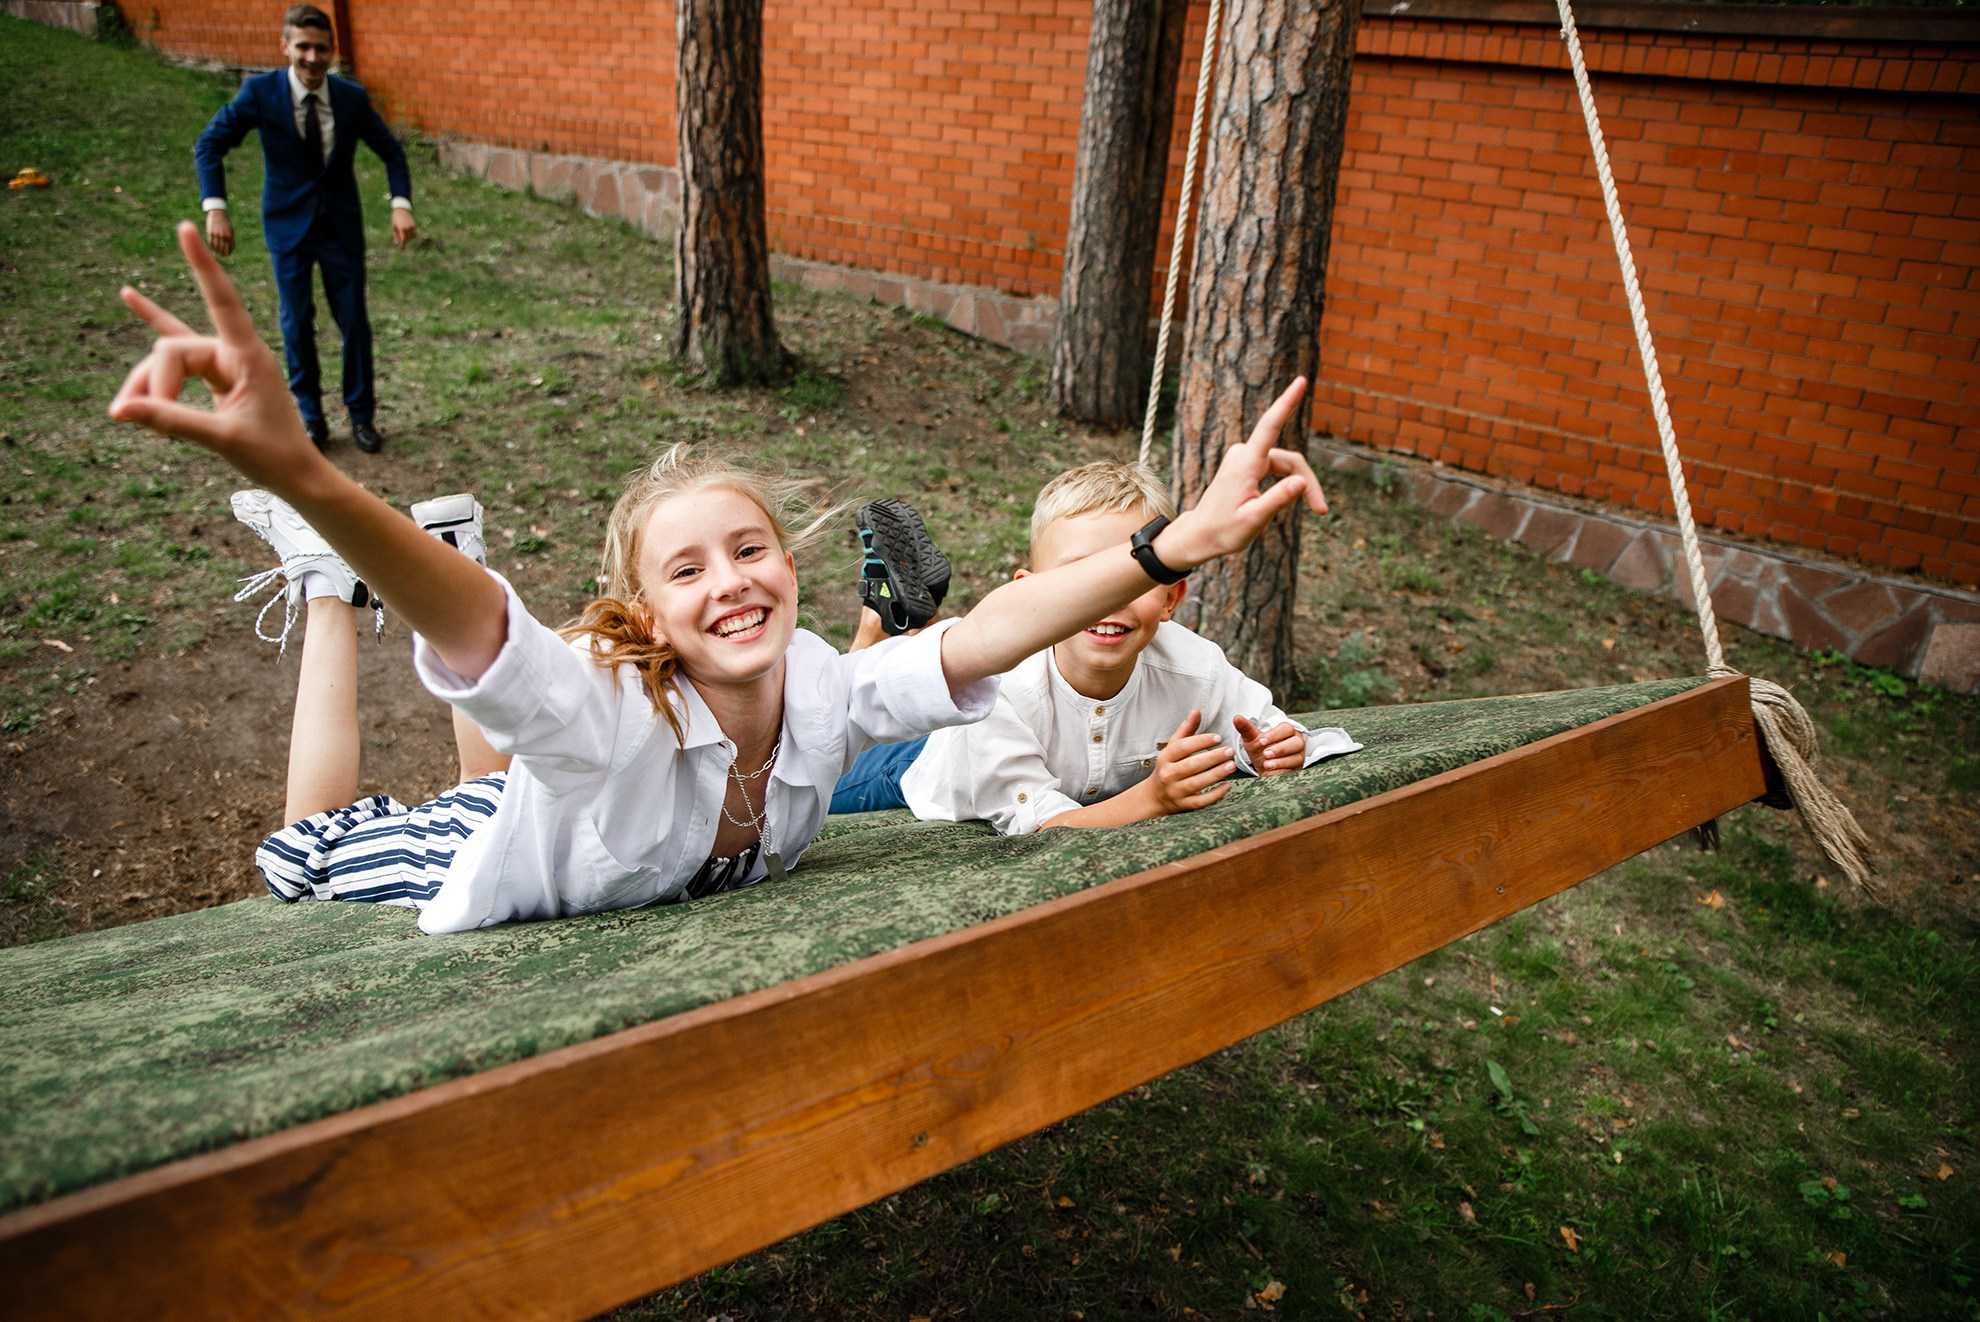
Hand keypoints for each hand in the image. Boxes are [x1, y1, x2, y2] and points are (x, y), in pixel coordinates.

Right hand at [109, 221, 324, 489]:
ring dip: (147, 385)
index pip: (221, 302)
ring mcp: (224, 362)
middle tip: (138, 419)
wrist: (296, 475)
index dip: (202, 266)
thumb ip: (171, 421)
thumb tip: (120, 409)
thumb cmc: (271, 456)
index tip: (185, 228)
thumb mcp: (220, 439)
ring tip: (123, 413)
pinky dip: (154, 328)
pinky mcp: (214, 375)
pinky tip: (128, 295)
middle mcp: (236, 353)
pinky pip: (177, 353)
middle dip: (153, 384)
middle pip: (173, 348)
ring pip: (168, 359)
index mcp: (248, 357)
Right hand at [203, 208, 233, 256]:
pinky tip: (213, 248)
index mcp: (230, 235)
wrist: (218, 213)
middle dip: (222, 253)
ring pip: (216, 247)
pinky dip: (212, 247)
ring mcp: (216, 234)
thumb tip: (229, 248)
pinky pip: (211, 242)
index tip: (227, 254)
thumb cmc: (225, 222)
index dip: (229, 252)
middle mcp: (223, 236)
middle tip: (222, 255)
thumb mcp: (230, 230)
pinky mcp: (210, 232)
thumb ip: (230, 238)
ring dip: (217, 251)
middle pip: (223, 249)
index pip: (230, 248)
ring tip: (217, 252)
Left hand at [390, 208, 415, 247]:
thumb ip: (395, 235)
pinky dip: (412, 235)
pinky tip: (408, 234)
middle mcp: (407, 228)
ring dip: (408, 238)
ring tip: (404, 235)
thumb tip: (397, 243)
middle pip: (407, 239)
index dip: (403, 245)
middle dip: (404, 241)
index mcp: (401, 228)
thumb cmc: (395, 218)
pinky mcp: (414, 225)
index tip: (402, 249)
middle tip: (400, 240)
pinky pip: (414, 234)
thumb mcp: (393, 227)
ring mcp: (412, 226)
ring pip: (412, 237)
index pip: (403, 239)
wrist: (402, 209)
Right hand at [1145, 709, 1237, 815]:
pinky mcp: (1184, 805)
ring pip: (1197, 783)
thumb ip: (1186, 730)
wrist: (1155, 796)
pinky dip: (1214, 794)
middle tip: (1229, 751)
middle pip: (1191, 765)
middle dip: (1212, 758)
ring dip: (1216, 774)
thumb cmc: (1167, 768)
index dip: (1201, 741)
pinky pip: (1201, 801)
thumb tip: (1196, 712)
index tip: (1217, 737)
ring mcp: (1176, 791)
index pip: (1183, 747)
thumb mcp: (1172, 748)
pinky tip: (1227, 786)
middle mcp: (1168, 774)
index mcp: (1166, 758)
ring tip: (1231, 765)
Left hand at [1158, 378, 1328, 568]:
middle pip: (1290, 459)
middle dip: (1308, 483)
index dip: (1287, 402)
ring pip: (1286, 465)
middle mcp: (1244, 454)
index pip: (1270, 426)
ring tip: (1315, 509)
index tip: (1300, 381)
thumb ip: (1277, 500)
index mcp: (1245, 464)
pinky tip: (1290, 500)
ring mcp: (1244, 457)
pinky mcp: (1247, 463)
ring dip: (1301, 486)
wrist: (1200, 534)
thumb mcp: (1253, 520)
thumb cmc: (1224, 530)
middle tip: (1322, 510)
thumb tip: (1301, 482)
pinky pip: (1277, 467)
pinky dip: (1288, 483)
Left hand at [1233, 715, 1305, 776]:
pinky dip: (1283, 770)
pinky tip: (1272, 771)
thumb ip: (1246, 728)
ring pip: (1296, 757)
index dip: (1274, 735)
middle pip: (1296, 742)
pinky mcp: (1298, 769)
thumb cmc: (1260, 749)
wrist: (1263, 767)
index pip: (1286, 728)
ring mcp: (1299, 756)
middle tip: (1266, 754)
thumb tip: (1236, 718)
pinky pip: (1294, 770)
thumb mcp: (1252, 739)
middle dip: (1280, 748)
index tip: (1261, 741)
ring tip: (1266, 764)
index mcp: (1287, 731)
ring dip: (1281, 761)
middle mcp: (1296, 742)